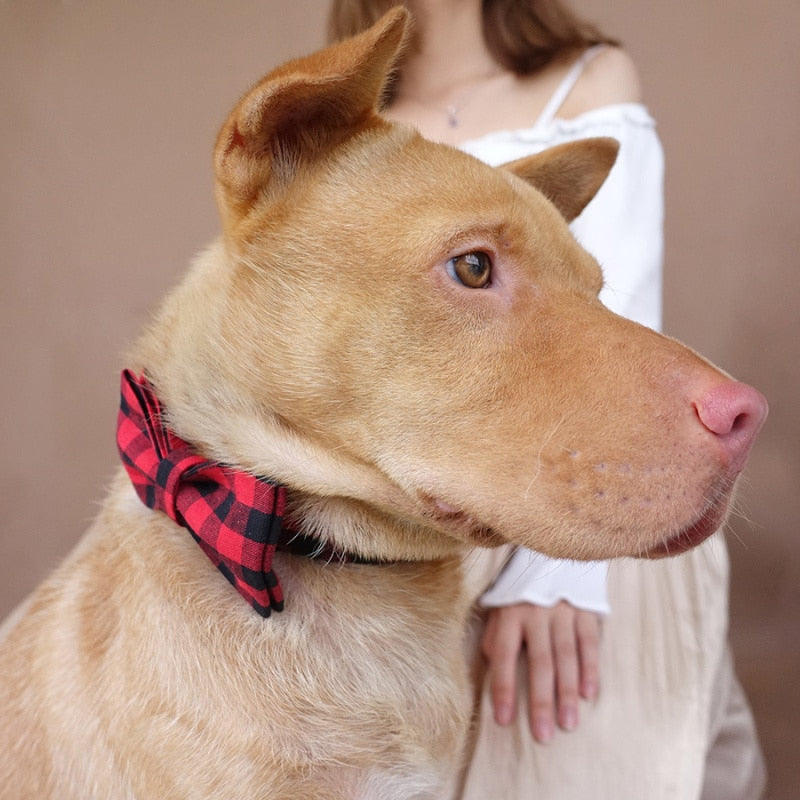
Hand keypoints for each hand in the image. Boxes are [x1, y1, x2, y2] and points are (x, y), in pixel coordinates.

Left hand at [480, 601, 601, 742]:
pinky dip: (590, 669)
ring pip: (566, 656)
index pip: (503, 655)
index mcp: (509, 613)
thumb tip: (492, 675)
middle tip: (542, 735)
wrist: (551, 557)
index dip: (503, 688)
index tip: (504, 720)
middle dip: (541, 701)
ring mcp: (563, 610)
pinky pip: (589, 643)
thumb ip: (495, 640)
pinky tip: (589, 695)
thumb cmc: (519, 594)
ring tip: (568, 724)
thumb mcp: (499, 609)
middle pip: (539, 662)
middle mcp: (536, 611)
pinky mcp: (585, 610)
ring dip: (568, 693)